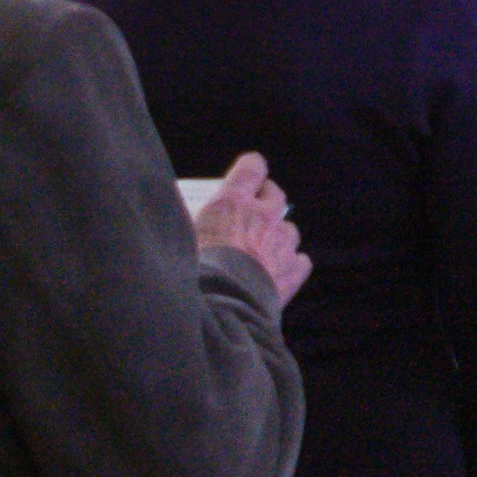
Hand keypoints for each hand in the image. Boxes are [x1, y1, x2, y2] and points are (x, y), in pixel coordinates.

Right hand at [192, 153, 311, 304]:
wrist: (216, 308)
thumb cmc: (189, 272)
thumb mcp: (180, 238)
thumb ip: (187, 220)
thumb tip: (176, 209)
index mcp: (233, 204)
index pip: (251, 168)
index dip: (250, 168)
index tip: (248, 171)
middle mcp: (263, 218)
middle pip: (275, 194)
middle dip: (264, 198)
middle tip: (252, 208)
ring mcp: (282, 243)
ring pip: (289, 228)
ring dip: (277, 234)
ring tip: (259, 247)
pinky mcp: (293, 271)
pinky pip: (300, 260)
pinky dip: (290, 263)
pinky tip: (276, 271)